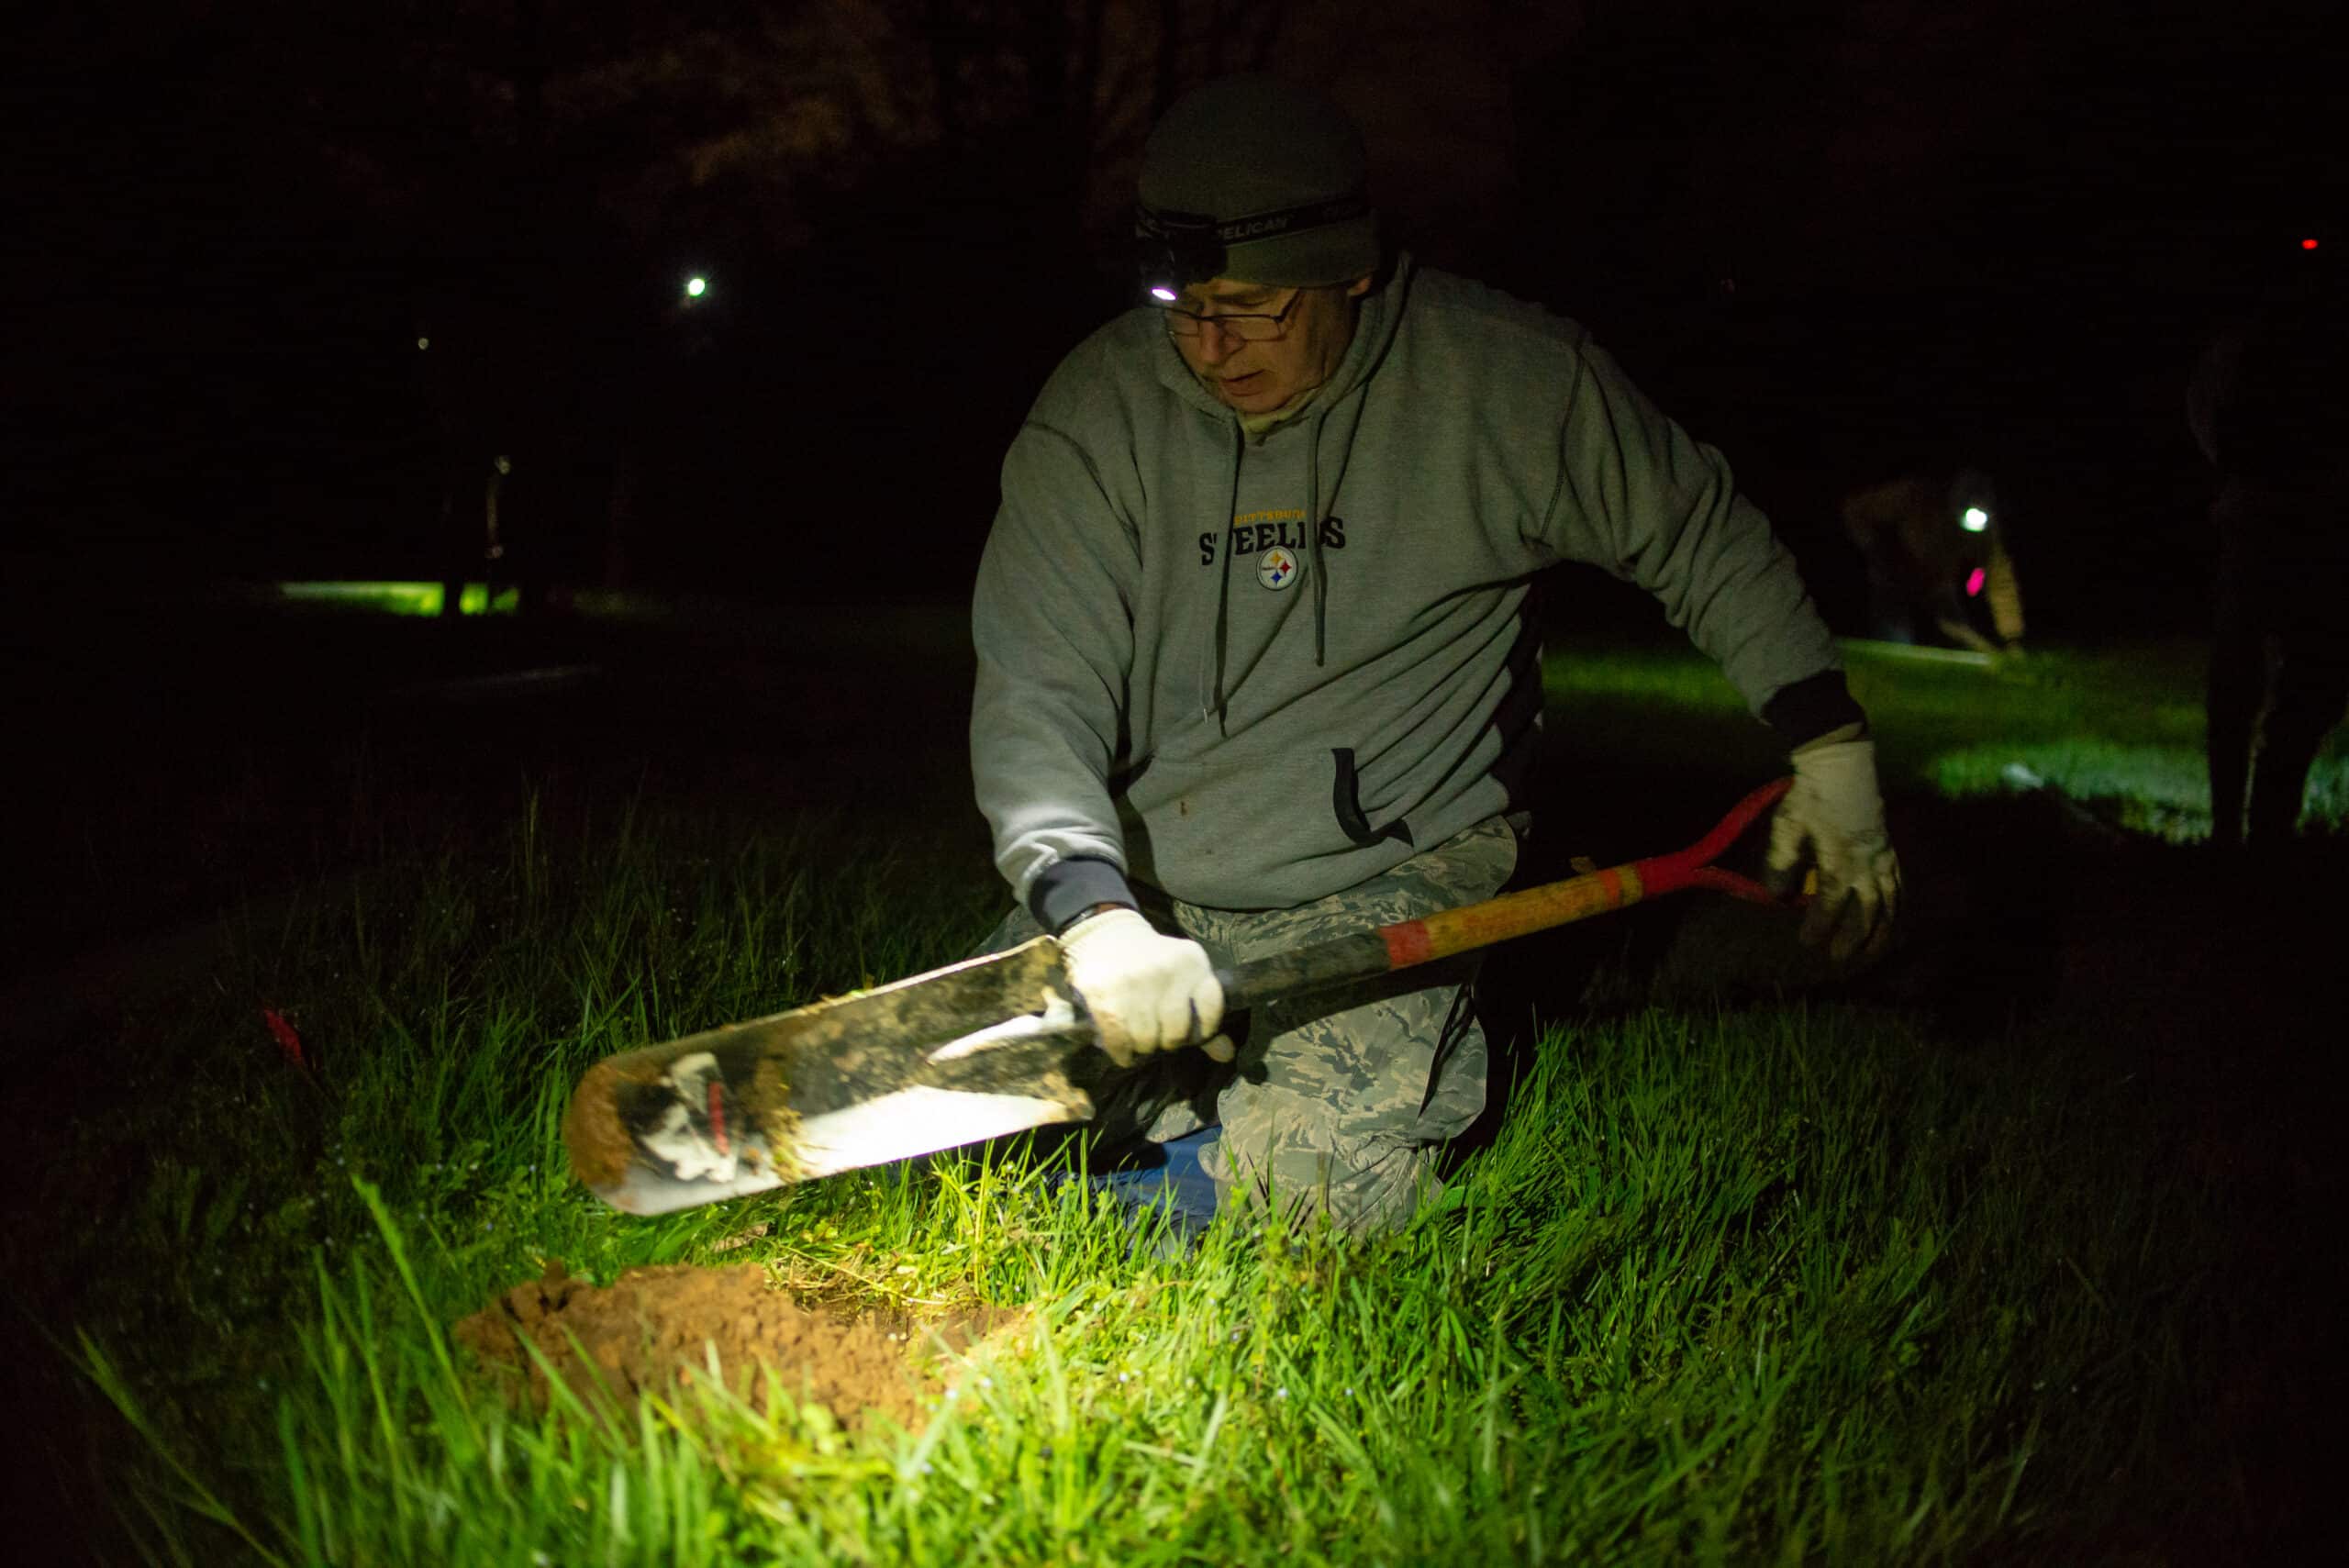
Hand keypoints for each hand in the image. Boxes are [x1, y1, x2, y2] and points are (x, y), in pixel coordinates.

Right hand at [1057, 908, 1229, 1067]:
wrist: (1107, 936)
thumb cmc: (1154, 963)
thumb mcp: (1185, 977)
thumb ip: (1206, 1014)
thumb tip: (1226, 1054)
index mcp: (1192, 961)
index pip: (1210, 1008)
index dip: (1204, 1028)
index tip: (1191, 1030)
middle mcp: (1165, 969)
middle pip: (1175, 1032)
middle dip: (1168, 1041)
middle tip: (1160, 1035)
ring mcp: (1133, 982)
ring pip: (1146, 1040)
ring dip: (1143, 1047)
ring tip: (1139, 1038)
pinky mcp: (1105, 996)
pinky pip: (1119, 1041)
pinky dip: (1122, 1053)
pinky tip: (1123, 1051)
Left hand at [1767, 737, 1902, 963]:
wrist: (1842, 763)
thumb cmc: (1810, 795)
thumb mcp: (1787, 827)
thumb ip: (1781, 863)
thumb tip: (1776, 897)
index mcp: (1840, 860)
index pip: (1829, 904)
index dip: (1819, 926)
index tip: (1806, 942)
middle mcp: (1867, 863)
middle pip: (1866, 911)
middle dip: (1854, 937)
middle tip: (1839, 958)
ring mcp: (1882, 855)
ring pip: (1889, 902)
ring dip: (1882, 930)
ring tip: (1874, 951)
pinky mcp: (1889, 847)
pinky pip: (1900, 883)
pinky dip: (1898, 906)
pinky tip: (1894, 918)